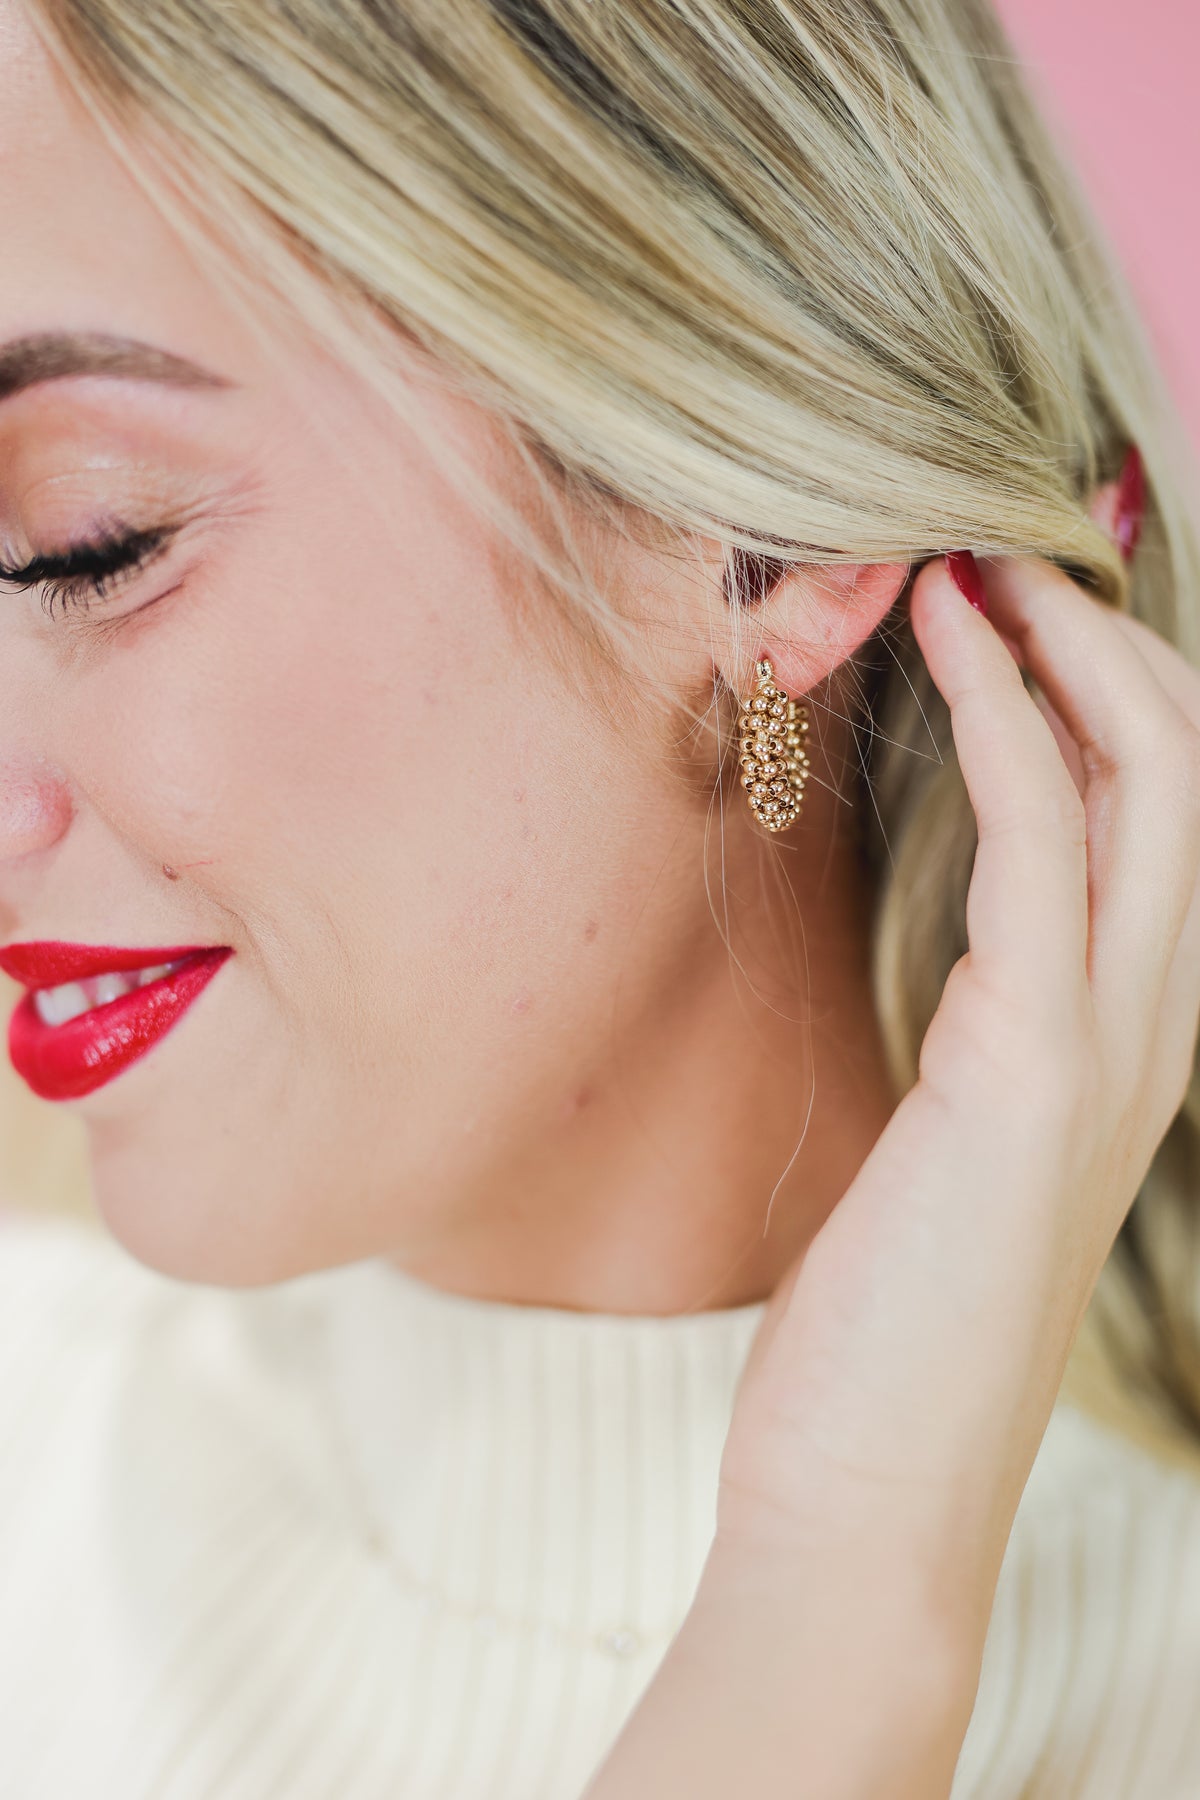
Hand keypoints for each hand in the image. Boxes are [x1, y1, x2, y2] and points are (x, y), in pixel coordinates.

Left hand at [713, 549, 1199, 1643]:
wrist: (865, 1493)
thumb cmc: (884, 1329)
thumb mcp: (944, 1150)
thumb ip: (977, 1037)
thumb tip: (954, 946)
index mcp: (1124, 1047)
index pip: (1155, 829)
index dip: (1101, 700)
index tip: (1006, 610)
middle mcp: (1151, 1033)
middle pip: (1182, 776)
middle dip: (1103, 646)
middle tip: (999, 553)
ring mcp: (1109, 1050)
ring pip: (1146, 788)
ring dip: (1067, 656)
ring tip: (976, 564)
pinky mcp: (1034, 1071)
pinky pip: (1043, 850)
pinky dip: (1003, 729)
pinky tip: (951, 650)